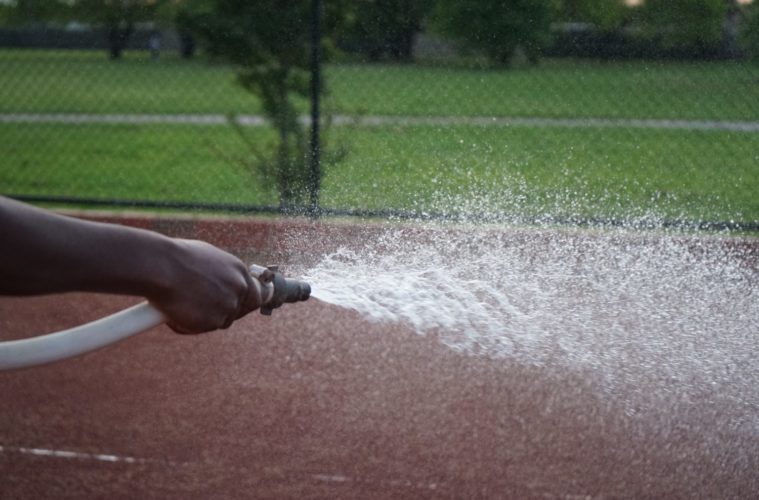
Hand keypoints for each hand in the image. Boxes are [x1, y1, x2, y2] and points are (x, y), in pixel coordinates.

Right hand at [147, 239, 261, 333]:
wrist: (160, 267)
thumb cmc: (175, 258)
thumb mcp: (206, 259)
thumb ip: (219, 274)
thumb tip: (216, 284)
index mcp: (238, 271)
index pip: (255, 295)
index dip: (243, 303)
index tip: (234, 306)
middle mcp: (238, 288)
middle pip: (239, 311)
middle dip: (224, 313)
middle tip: (204, 311)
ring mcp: (227, 306)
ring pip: (220, 321)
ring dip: (204, 318)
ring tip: (181, 303)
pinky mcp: (213, 321)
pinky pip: (202, 328)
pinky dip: (188, 324)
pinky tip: (174, 310)